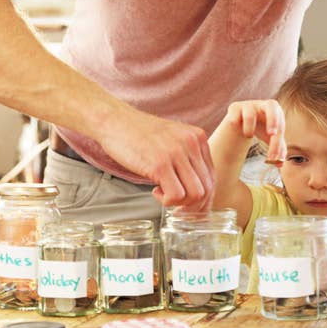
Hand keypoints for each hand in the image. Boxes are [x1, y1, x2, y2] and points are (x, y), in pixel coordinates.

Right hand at [99, 108, 214, 210]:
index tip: (190, 207)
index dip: (204, 198)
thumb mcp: (172, 139)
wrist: (114, 120)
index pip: (212, 177)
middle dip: (193, 205)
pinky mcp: (159, 164)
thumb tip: (196, 190)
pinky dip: (167, 201)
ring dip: (180, 203)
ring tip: (163, 195)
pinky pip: (176, 195)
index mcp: (198, 138)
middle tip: (176, 207)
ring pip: (196, 194)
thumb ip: (186, 157)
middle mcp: (191, 144)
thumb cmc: (139, 134)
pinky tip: (155, 191)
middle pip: (207, 188)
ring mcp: (176, 153)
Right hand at [224, 100, 286, 164]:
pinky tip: (237, 127)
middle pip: (272, 105)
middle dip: (273, 120)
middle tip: (271, 134)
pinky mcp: (235, 107)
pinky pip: (235, 119)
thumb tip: (280, 163)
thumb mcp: (270, 139)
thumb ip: (278, 149)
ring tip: (248, 135)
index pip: (280, 125)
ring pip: (250, 116)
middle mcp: (263, 104)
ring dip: (249, 130)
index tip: (274, 156)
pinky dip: (236, 126)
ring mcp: (248, 104)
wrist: (241, 120)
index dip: (277, 142)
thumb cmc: (261, 128)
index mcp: (276, 111)